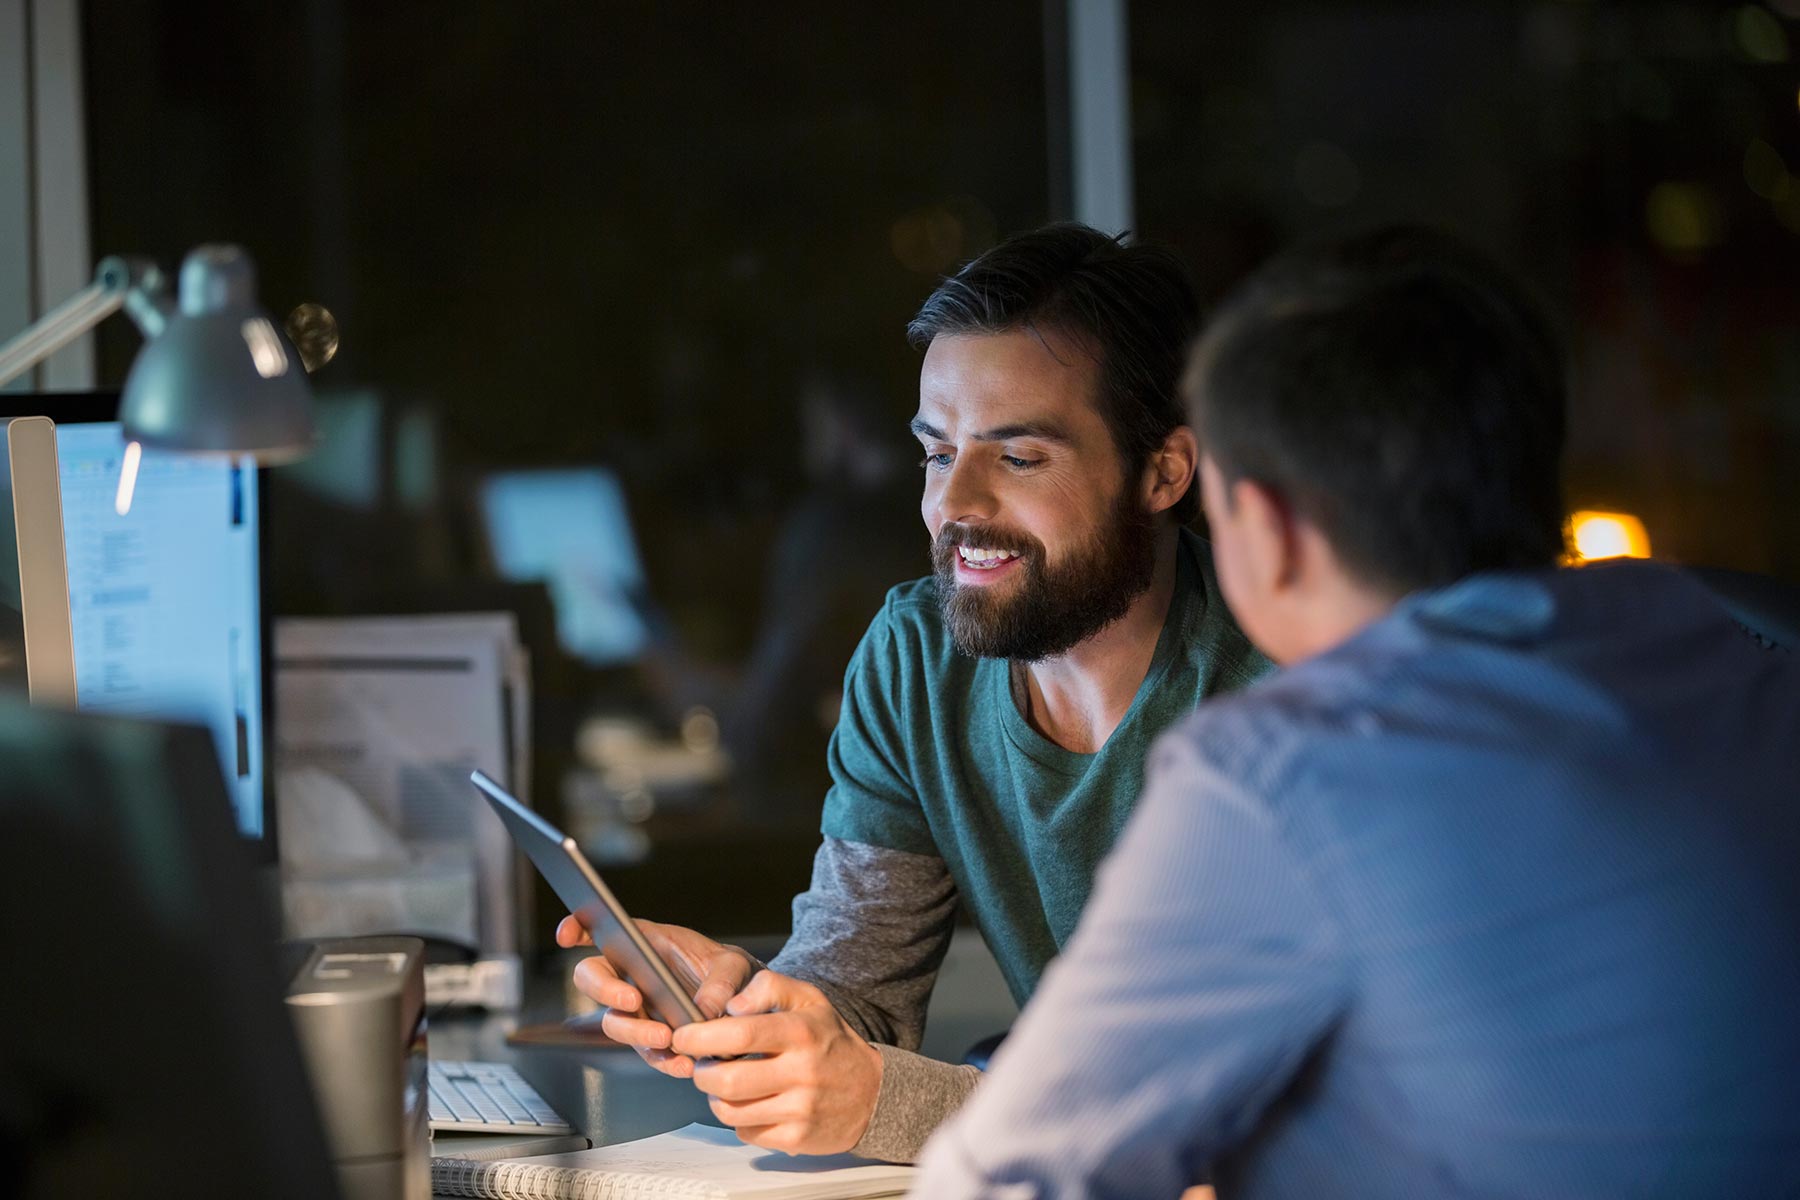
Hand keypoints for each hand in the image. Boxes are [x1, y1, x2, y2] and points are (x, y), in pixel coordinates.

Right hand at [555, 915, 754, 1077]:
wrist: (745, 1006)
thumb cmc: (730, 972)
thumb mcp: (733, 966)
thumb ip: (722, 981)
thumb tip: (704, 1009)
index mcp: (643, 943)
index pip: (599, 930)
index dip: (576, 929)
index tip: (566, 935)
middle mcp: (630, 976)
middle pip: (592, 978)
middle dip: (604, 988)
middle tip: (632, 999)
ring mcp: (637, 1010)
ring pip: (615, 1022)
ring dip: (636, 1031)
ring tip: (667, 1036)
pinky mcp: (651, 1040)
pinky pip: (646, 1052)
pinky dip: (662, 1060)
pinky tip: (681, 1063)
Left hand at [671, 970, 882, 1155]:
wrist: (871, 1092)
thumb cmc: (828, 1040)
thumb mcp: (808, 999)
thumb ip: (768, 987)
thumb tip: (731, 1005)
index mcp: (802, 1031)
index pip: (740, 1034)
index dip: (701, 1036)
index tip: (683, 1036)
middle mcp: (803, 1071)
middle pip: (727, 1080)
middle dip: (701, 1072)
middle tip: (702, 1064)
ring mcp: (800, 1109)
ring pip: (730, 1111)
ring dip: (715, 1097)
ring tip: (725, 1083)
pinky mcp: (797, 1138)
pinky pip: (745, 1133)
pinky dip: (739, 1120)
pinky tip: (752, 1104)